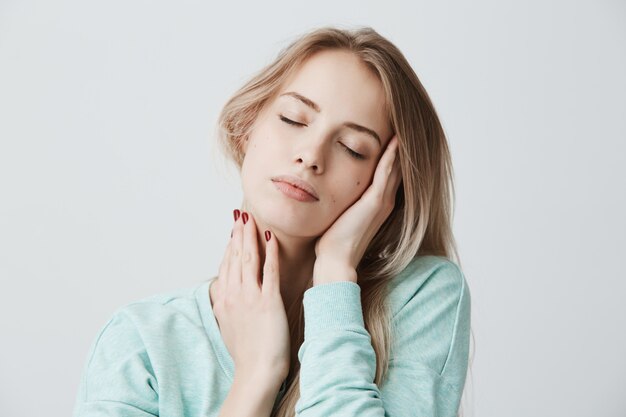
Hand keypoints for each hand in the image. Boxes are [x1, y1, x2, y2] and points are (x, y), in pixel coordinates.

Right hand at [211, 210, 290, 385]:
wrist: (256, 371)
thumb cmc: (246, 353)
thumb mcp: (228, 326)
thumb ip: (226, 307)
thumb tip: (226, 295)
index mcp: (224, 300)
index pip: (227, 265)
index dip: (230, 245)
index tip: (234, 229)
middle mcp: (234, 295)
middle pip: (235, 257)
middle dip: (238, 233)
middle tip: (241, 214)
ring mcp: (250, 297)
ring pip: (249, 259)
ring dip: (250, 236)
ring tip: (252, 218)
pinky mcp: (268, 301)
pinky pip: (269, 271)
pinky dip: (270, 252)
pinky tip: (271, 238)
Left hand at [313, 134, 401, 283]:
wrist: (335, 261)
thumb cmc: (332, 241)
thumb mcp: (339, 212)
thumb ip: (342, 199)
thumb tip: (328, 184)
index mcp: (377, 201)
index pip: (389, 170)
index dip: (392, 151)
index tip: (391, 129)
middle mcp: (385, 199)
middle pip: (398, 164)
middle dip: (400, 143)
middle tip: (403, 118)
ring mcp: (382, 200)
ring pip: (396, 165)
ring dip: (400, 145)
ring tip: (402, 122)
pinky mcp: (376, 202)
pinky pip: (387, 172)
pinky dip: (392, 155)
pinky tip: (395, 139)